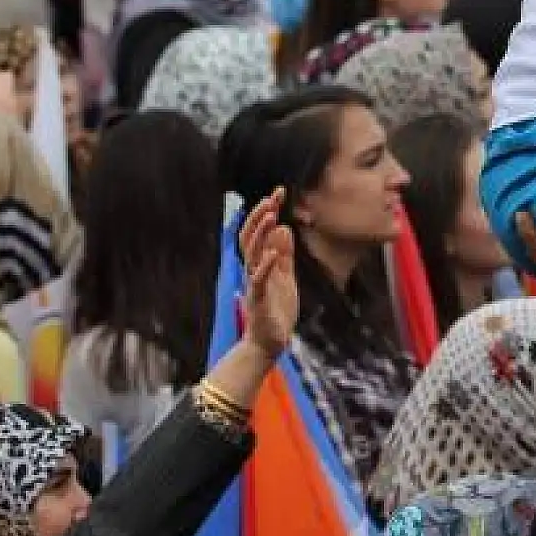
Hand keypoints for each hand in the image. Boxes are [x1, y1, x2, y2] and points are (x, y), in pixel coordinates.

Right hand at [240, 190, 297, 358]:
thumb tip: (284, 229)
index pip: (259, 233)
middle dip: (258, 218)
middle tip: (271, 199)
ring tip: (271, 215)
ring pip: (251, 254)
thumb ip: (284, 255)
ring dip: (260, 234)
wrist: (271, 343)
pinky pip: (258, 281)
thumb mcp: (285, 277)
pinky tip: (274, 253)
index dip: (266, 212)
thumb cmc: (277, 310)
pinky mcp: (258, 301)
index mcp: (261, 264)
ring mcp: (254, 285)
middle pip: (249, 238)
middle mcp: (253, 271)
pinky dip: (265, 266)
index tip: (278, 193)